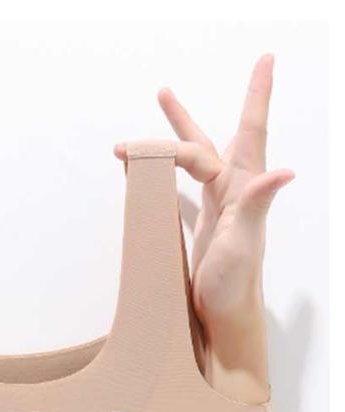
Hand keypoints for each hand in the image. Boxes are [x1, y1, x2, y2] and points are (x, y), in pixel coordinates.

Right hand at [115, 55, 293, 399]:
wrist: (224, 317)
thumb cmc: (234, 285)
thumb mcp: (244, 244)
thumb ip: (259, 204)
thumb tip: (284, 171)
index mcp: (242, 189)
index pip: (241, 135)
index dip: (254, 96)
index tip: (258, 63)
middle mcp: (233, 192)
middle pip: (210, 142)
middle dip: (185, 118)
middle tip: (164, 92)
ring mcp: (218, 207)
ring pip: (195, 162)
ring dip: (175, 140)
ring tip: (156, 118)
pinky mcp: (205, 224)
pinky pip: (185, 189)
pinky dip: (170, 175)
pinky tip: (160, 174)